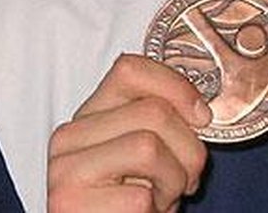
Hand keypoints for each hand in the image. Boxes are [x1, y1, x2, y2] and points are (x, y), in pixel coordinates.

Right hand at [47, 54, 211, 211]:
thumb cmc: (130, 204)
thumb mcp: (143, 156)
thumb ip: (158, 124)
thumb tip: (199, 110)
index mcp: (87, 117)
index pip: (129, 68)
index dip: (176, 86)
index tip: (201, 116)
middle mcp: (68, 138)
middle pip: (153, 112)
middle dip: (188, 148)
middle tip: (187, 178)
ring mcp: (66, 172)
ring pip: (148, 146)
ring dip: (174, 181)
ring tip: (163, 199)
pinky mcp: (71, 206)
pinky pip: (140, 196)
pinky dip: (157, 210)